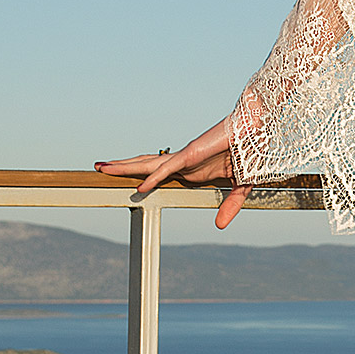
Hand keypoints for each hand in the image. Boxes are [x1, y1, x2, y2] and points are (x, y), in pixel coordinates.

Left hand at [95, 118, 252, 230]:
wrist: (257, 128)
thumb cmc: (248, 152)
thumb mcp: (240, 187)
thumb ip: (230, 205)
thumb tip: (220, 226)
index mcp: (190, 169)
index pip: (158, 172)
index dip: (140, 175)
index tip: (126, 182)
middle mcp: (182, 162)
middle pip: (144, 165)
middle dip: (121, 168)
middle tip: (97, 169)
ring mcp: (185, 157)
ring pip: (149, 164)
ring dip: (125, 167)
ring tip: (101, 168)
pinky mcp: (192, 153)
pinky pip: (169, 167)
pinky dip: (154, 177)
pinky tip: (139, 186)